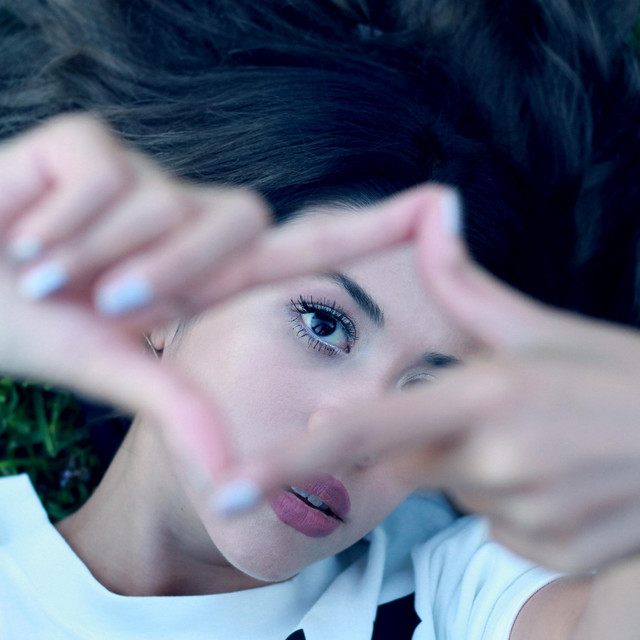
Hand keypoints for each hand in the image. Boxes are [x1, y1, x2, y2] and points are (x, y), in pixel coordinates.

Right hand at [0, 113, 453, 477]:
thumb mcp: (108, 368)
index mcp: (200, 276)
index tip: (444, 207)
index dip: (375, 229)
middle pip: (242, 223)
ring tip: (46, 271)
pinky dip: (59, 222)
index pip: (305, 248)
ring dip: (99, 255)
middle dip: (173, 268)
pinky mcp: (92, 143)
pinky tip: (26, 235)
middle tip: (103, 300)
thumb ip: (176, 407)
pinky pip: (105, 178)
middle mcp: (186, 221)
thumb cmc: (27, 322)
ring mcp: (145, 177)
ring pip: (168, 203)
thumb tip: (230, 474)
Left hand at [236, 199, 639, 571]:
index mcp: (484, 395)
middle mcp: (494, 459)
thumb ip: (465, 282)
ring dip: (482, 470)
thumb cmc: (616, 376)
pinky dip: (512, 503)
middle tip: (510, 417)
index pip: (365, 430)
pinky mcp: (544, 551)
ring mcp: (522, 513)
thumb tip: (433, 209)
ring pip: (458, 494)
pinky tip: (563, 479)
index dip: (293, 460)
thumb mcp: (538, 325)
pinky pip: (495, 526)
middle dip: (435, 441)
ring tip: (548, 444)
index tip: (231, 490)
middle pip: (412, 462)